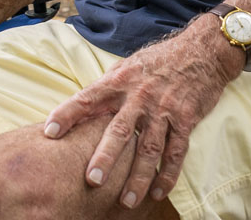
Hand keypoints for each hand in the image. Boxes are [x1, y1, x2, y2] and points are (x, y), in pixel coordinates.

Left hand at [43, 16, 242, 208]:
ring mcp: (163, 109)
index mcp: (121, 80)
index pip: (88, 97)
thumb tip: (85, 105)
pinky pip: (176, 152)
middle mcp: (140, 95)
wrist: (201, 51)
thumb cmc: (159, 60)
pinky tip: (158, 191)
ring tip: (126, 201)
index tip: (49, 131)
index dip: (67, 113)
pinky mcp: (185, 119)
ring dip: (138, 177)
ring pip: (149, 148)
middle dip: (106, 156)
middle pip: (120, 129)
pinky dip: (167, 174)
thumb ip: (109, 86)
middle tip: (92, 180)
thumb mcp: (129, 65)